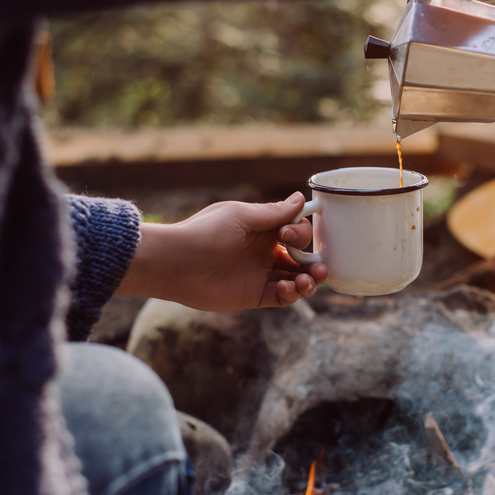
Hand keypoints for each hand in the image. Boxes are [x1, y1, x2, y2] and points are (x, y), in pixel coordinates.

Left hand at [115, 191, 327, 310]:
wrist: (175, 263)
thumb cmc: (205, 233)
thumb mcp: (242, 217)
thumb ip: (273, 213)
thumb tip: (301, 197)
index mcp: (262, 228)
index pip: (296, 230)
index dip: (300, 232)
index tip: (287, 234)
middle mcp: (264, 251)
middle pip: (302, 257)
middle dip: (315, 261)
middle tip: (319, 267)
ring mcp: (260, 274)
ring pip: (296, 279)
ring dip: (309, 281)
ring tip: (307, 281)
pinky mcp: (254, 295)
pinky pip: (282, 297)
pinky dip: (291, 294)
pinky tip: (287, 288)